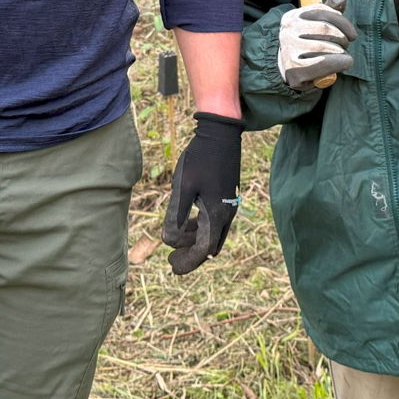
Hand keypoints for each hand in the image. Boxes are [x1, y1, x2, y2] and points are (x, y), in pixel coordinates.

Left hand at [162, 112, 243, 274]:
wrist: (220, 133)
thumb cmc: (200, 158)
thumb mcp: (183, 186)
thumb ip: (176, 215)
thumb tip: (169, 239)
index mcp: (216, 214)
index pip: (203, 250)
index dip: (188, 261)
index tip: (172, 265)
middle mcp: (227, 215)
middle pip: (210, 247)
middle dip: (191, 255)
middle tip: (171, 259)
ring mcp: (229, 207)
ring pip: (213, 235)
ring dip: (195, 241)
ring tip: (176, 243)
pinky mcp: (227, 198)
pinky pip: (215, 223)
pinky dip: (201, 229)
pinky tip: (187, 224)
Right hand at [277, 0, 356, 89]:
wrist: (288, 71)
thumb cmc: (306, 46)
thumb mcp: (314, 26)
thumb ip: (328, 11)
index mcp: (292, 17)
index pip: (322, 11)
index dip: (342, 22)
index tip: (352, 34)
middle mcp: (288, 31)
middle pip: (325, 28)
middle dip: (342, 38)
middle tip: (345, 46)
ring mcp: (289, 50)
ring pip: (324, 46)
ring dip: (341, 52)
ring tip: (342, 56)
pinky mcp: (294, 69)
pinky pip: (323, 63)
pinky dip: (339, 62)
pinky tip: (344, 63)